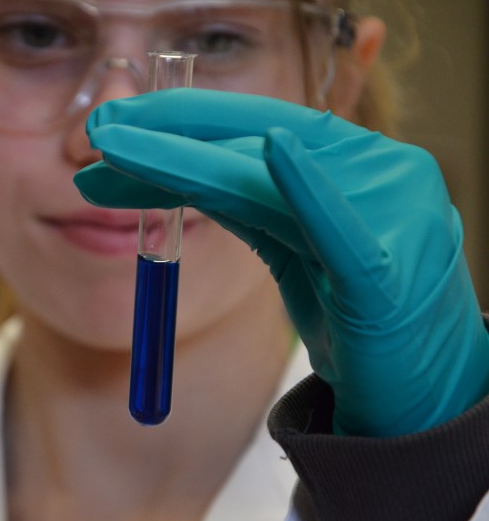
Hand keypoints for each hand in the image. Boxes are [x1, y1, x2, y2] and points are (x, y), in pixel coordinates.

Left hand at [74, 88, 488, 436]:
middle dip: (167, 133)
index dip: (176, 124)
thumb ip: (235, 199)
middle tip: (98, 128)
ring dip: (187, 158)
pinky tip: (274, 151)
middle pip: (252, 142)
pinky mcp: (391, 273)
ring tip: (117, 146)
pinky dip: (308, 188)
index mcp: (349, 161)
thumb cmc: (354, 317)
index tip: (110, 129)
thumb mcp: (287, 245)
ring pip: (271, 179)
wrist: (423, 397)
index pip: (251, 130)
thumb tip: (150, 173)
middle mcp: (373, 171)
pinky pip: (342, 227)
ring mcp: (389, 215)